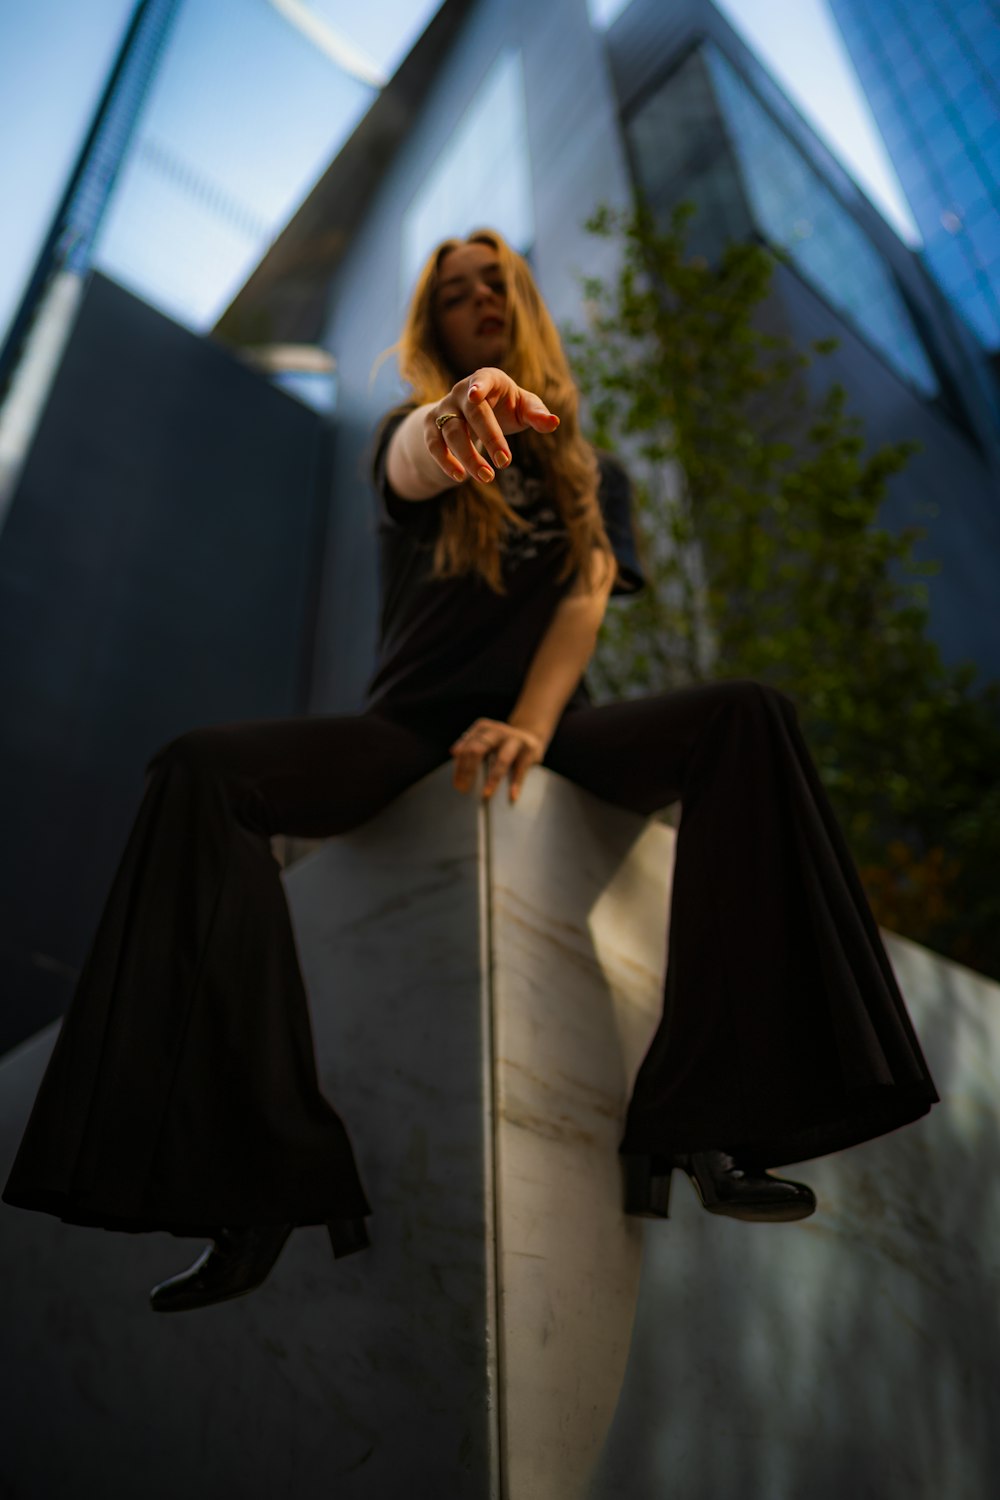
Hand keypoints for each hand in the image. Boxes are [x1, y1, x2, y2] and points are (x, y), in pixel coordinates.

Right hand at [425, 369, 559, 484]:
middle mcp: (461, 392)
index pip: (482, 380)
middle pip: (472, 413)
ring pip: (452, 432)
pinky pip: (434, 444)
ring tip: (487, 478)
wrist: (471, 413)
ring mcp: (444, 408)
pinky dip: (445, 461)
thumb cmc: (505, 407)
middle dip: (489, 438)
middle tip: (505, 463)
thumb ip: (537, 413)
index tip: (476, 396)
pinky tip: (460, 477)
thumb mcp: (523, 407)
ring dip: (469, 457)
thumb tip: (554, 423)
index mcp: (486, 379)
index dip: (479, 387)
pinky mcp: (432, 426)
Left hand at [449, 718, 546, 803]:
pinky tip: (512, 796)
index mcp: (483, 728)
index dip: (459, 766)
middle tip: (464, 789)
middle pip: (478, 750)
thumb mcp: (486, 739)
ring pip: (501, 760)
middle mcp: (497, 731)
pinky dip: (516, 783)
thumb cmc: (501, 743)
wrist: (530, 737)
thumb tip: (453, 753)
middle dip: (469, 771)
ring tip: (486, 794)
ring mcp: (514, 739)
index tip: (456, 784)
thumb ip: (471, 744)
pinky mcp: (529, 750)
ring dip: (492, 778)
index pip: (466, 747)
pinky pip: (521, 768)